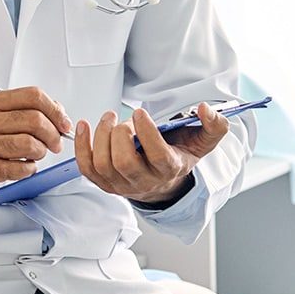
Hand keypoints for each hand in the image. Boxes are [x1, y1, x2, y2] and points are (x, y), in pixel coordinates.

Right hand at [0, 87, 72, 203]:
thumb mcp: (2, 118)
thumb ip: (30, 111)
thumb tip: (59, 113)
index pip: (33, 96)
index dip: (55, 110)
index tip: (64, 124)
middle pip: (34, 119)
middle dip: (52, 134)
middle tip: (55, 144)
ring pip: (28, 143)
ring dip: (40, 151)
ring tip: (37, 155)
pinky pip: (18, 167)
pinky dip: (29, 169)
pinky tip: (25, 167)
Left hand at [75, 102, 228, 203]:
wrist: (163, 182)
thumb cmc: (179, 156)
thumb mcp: (203, 142)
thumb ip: (214, 125)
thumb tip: (205, 108)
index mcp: (169, 170)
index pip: (157, 156)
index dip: (147, 133)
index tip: (140, 113)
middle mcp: (144, 181)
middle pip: (124, 162)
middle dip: (120, 135)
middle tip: (123, 118)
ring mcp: (121, 185)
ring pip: (104, 164)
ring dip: (101, 136)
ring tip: (109, 117)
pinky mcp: (103, 183)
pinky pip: (86, 168)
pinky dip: (80, 146)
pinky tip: (83, 126)